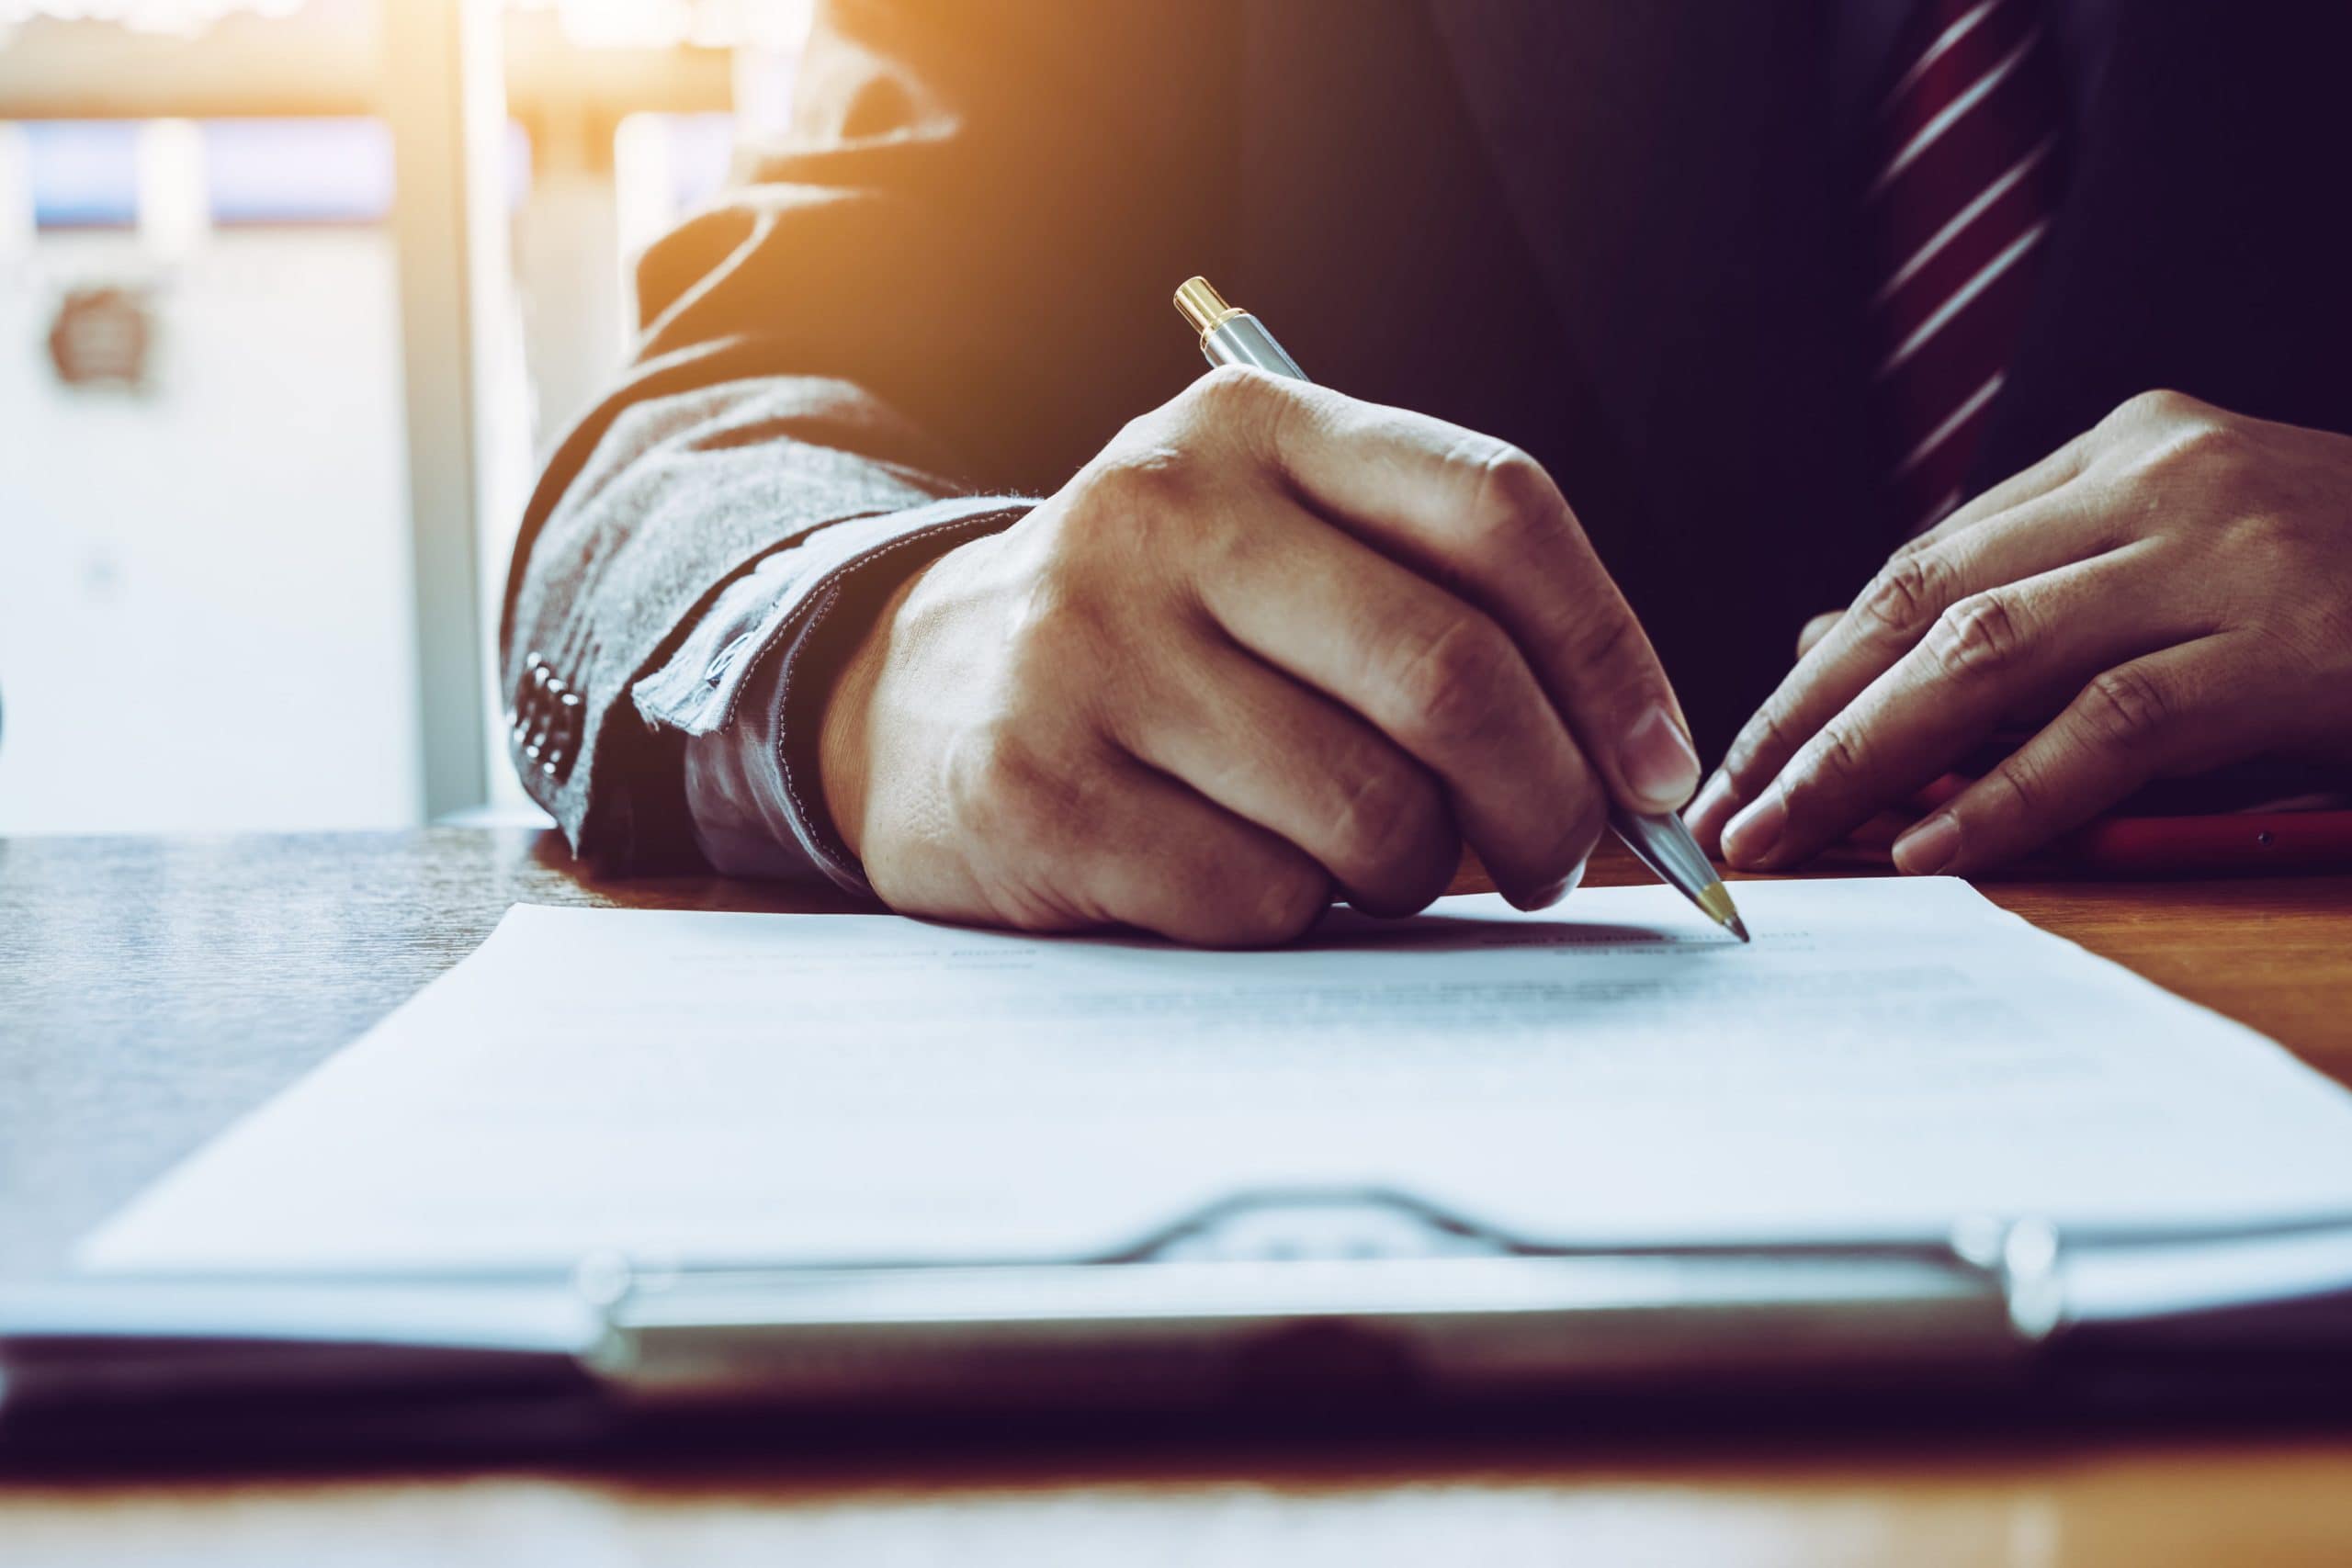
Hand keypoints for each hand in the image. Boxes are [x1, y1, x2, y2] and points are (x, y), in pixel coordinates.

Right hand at [819, 366, 1699, 944]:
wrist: (915, 691)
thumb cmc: (1162, 637)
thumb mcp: (1277, 553)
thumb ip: (1440, 607)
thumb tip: (1640, 775)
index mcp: (1252, 431)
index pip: (1497, 509)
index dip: (1615, 655)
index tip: (1660, 772)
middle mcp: (1164, 515)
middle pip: (1453, 676)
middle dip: (1549, 805)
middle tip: (1554, 860)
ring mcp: (1087, 649)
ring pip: (1369, 810)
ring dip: (1417, 873)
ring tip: (1379, 861)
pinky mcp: (1036, 786)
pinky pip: (1260, 899)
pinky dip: (1299, 918)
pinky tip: (1251, 878)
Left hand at [1688, 390, 2351, 875]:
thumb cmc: (2348, 595)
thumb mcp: (2168, 576)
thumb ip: (2014, 602)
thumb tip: (1818, 647)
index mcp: (2124, 450)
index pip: (1921, 560)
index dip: (1816, 666)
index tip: (1738, 753)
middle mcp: (2162, 477)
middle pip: (1924, 598)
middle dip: (1808, 715)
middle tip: (1727, 813)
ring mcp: (2233, 552)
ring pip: (1989, 653)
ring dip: (1867, 756)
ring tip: (1787, 837)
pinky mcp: (2296, 643)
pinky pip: (2113, 724)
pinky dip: (2008, 795)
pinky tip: (1931, 850)